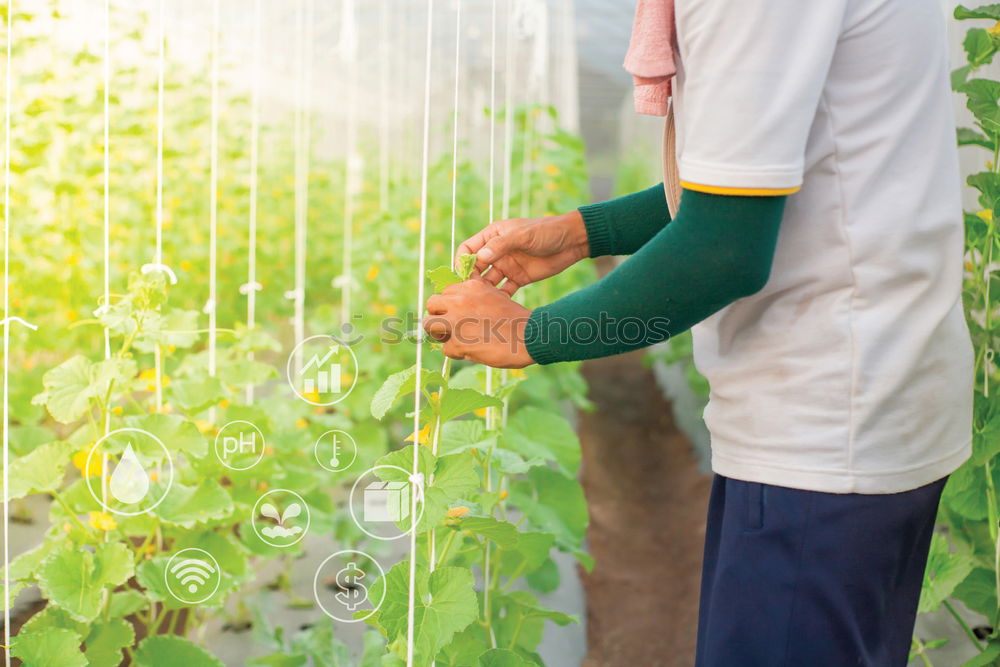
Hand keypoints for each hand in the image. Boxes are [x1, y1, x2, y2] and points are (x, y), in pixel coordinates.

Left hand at [423, 279, 534, 368]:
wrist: (529, 336)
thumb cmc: (514, 319)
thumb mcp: (494, 296)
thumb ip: (474, 297)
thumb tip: (455, 307)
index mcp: (470, 286)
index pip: (445, 292)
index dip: (449, 305)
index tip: (457, 314)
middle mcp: (459, 300)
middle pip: (431, 304)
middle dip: (438, 316)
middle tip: (449, 327)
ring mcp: (456, 320)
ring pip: (429, 325)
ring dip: (439, 334)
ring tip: (453, 340)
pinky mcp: (458, 341)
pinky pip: (445, 348)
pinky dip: (456, 353)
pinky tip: (472, 351)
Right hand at [456, 210, 587, 294]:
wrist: (571, 241)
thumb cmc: (546, 231)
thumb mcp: (523, 235)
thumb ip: (501, 245)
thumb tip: (480, 257)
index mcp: (492, 236)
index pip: (468, 249)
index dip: (462, 261)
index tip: (461, 275)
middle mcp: (496, 252)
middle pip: (475, 268)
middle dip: (470, 280)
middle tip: (469, 294)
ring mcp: (507, 266)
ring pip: (488, 282)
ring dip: (484, 291)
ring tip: (482, 302)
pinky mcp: (518, 278)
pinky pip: (504, 290)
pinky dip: (500, 298)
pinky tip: (498, 307)